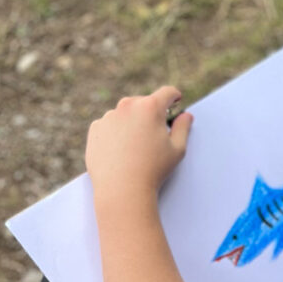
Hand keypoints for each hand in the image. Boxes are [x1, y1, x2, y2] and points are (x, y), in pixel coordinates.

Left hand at [86, 86, 192, 200]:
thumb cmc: (153, 170)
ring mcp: (109, 116)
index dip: (174, 96)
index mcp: (150, 107)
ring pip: (125, 114)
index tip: (176, 101)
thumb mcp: (177, 149)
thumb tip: (186, 116)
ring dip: (132, 122)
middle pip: (144, 102)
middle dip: (152, 113)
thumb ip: (183, 128)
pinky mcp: (96, 128)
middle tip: (156, 133)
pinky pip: (110, 125)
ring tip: (137, 147)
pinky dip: (116, 133)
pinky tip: (122, 151)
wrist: (121, 189)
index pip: (167, 92)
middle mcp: (127, 106)